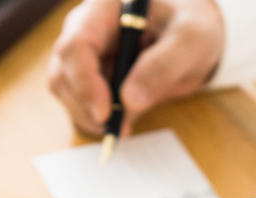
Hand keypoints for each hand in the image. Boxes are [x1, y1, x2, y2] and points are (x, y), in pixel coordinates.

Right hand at [47, 0, 224, 135]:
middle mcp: (86, 27)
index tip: (105, 114)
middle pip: (64, 71)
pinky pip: (77, 101)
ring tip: (123, 125)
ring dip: (88, 116)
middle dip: (86, 106)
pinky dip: (94, 118)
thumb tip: (128, 101)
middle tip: (116, 127)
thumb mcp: (191, 40)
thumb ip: (163, 66)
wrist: (190, 38)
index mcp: (105, 7)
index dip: (85, 82)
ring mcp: (82, 53)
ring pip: (65, 90)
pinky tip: (121, 120)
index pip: (77, 45)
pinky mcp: (85, 76)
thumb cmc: (190, 27)